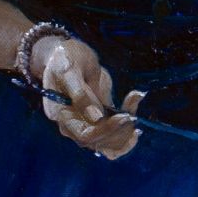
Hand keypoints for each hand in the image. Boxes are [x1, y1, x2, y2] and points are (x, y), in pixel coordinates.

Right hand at [33, 36, 144, 159]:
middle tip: (133, 106)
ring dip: (127, 128)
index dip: (106, 130)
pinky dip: (128, 128)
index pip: (85, 135)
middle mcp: (74, 125)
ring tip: (135, 98)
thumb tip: (96, 118)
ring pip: (110, 141)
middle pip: (100, 142)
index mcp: (62, 116)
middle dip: (120, 128)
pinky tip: (135, 111)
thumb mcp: (68, 71)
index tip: (124, 116)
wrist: (69, 54)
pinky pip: (115, 133)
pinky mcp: (100, 118)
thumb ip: (80, 94)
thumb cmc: (64, 58)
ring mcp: (88, 123)